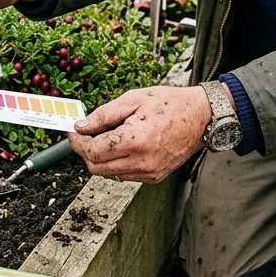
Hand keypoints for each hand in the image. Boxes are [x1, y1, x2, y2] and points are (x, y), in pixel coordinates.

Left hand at [69, 86, 210, 184]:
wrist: (201, 117)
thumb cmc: (170, 104)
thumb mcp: (133, 99)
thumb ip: (104, 114)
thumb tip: (81, 126)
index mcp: (136, 140)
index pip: (93, 151)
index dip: (78, 143)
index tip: (74, 132)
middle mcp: (143, 161)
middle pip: (97, 168)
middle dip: (85, 153)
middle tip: (85, 135)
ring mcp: (149, 172)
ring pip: (109, 175)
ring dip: (100, 159)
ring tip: (106, 138)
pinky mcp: (154, 177)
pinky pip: (124, 175)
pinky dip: (115, 164)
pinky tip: (121, 146)